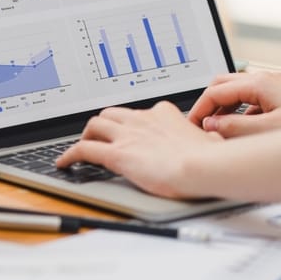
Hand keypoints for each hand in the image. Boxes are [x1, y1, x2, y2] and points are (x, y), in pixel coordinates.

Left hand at [56, 102, 222, 198]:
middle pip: (112, 114)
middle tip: (101, 138)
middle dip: (104, 124)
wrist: (203, 167)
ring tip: (83, 147)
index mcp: (163, 114)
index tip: (130, 131)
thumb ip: (207, 140)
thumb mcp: (211, 142)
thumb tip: (216, 142)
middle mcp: (142, 119)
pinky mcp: (116, 153)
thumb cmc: (211, 159)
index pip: (140, 112)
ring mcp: (127, 135)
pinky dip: (70, 155)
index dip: (131, 122)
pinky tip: (64, 163)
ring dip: (86, 134)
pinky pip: (83, 149)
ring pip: (94, 125)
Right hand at [188, 72, 280, 137]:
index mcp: (260, 83)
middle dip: (209, 105)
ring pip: (237, 94)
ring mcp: (275, 89)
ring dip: (226, 111)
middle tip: (202, 127)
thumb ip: (232, 128)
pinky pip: (251, 102)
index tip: (192, 127)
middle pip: (224, 85)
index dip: (200, 109)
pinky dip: (241, 115)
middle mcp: (266, 80)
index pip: (215, 90)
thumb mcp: (265, 133)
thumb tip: (210, 125)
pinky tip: (244, 135)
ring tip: (221, 133)